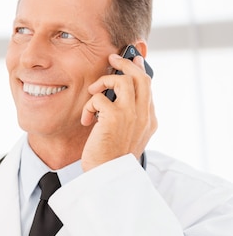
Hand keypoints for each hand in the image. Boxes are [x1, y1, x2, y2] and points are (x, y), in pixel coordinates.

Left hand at [80, 52, 156, 170]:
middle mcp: (144, 115)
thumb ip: (127, 117)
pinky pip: (99, 98)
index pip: (148, 87)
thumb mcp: (126, 136)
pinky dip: (89, 105)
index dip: (139, 70)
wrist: (108, 177)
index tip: (133, 59)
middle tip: (112, 59)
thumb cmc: (111, 158)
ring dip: (104, 81)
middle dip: (125, 63)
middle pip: (141, 77)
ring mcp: (131, 115)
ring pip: (123, 80)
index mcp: (149, 120)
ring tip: (93, 93)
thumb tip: (113, 97)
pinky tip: (86, 120)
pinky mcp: (114, 118)